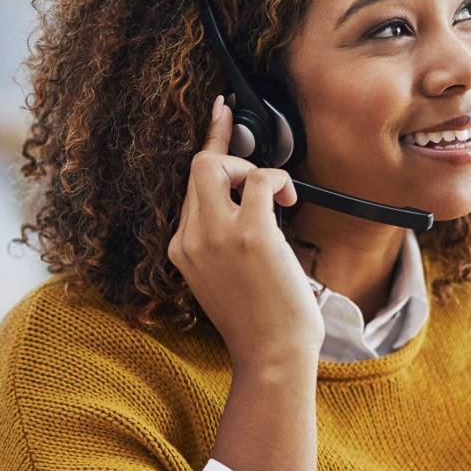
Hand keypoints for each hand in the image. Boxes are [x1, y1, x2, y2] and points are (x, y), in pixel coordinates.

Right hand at [168, 95, 324, 367]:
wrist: (271, 356)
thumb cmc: (259, 322)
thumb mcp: (222, 277)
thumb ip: (220, 240)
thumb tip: (247, 199)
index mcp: (181, 248)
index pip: (189, 186)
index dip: (209, 146)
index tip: (220, 113)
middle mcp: (191, 238)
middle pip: (198, 166)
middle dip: (229, 152)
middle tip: (256, 166)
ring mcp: (216, 234)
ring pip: (217, 164)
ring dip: (252, 168)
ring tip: (277, 199)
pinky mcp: (250, 234)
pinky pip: (258, 179)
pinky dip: (277, 180)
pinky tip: (289, 201)